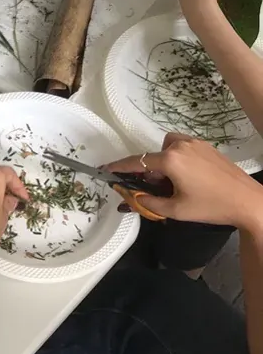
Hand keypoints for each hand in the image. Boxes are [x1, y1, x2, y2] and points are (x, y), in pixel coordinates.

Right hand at [105, 134, 261, 230]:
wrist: (248, 201)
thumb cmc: (211, 206)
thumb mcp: (176, 210)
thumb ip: (149, 203)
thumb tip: (132, 198)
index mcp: (170, 160)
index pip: (137, 162)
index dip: (119, 167)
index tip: (105, 169)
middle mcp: (180, 145)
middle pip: (152, 156)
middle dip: (150, 172)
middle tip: (157, 191)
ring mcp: (194, 143)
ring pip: (167, 149)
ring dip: (164, 163)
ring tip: (175, 184)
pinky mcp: (206, 146)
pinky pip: (182, 146)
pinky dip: (177, 157)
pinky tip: (188, 176)